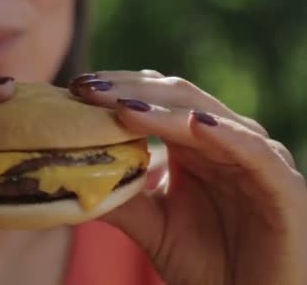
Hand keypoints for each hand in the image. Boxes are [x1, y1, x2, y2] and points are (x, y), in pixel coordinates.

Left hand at [70, 71, 306, 284]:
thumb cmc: (207, 263)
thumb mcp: (153, 225)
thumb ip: (120, 197)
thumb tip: (69, 176)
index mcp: (195, 144)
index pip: (154, 100)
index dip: (117, 91)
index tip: (74, 89)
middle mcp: (224, 141)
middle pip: (175, 98)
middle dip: (129, 92)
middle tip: (86, 88)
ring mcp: (255, 159)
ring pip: (208, 118)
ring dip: (164, 110)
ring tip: (122, 106)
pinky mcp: (283, 186)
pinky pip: (254, 153)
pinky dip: (226, 136)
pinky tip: (193, 126)